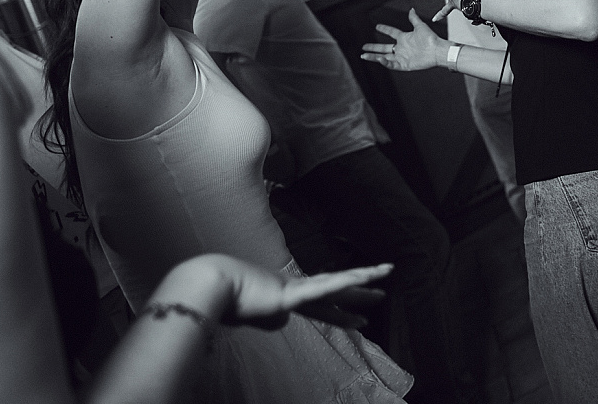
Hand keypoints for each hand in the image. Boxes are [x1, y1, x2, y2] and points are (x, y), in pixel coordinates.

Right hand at [184, 253, 390, 330]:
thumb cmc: (226, 300)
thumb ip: (270, 319)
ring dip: (363, 280)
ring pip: (338, 284)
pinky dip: (347, 281)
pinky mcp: (293, 293)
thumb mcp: (253, 317)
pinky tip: (365, 276)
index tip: (357, 315)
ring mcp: (297, 289)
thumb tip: (283, 321)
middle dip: (360, 294)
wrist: (212, 286)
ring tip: (386, 275)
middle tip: (382, 294)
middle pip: (336, 293)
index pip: (321, 305)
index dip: (340, 311)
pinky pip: (327, 287)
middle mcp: (296, 290)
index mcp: (286, 296)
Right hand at [362, 8, 447, 70]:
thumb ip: (414, 18)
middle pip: (384, 48)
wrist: (437, 50)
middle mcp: (401, 48)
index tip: (377, 26)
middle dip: (373, 47)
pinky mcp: (404, 65)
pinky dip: (384, 62)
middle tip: (363, 47)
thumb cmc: (431, 38)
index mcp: (404, 38)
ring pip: (384, 57)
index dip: (385, 29)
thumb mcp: (420, 26)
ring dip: (374, 56)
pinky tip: (378, 58)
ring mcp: (402, 57)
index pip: (391, 33)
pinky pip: (392, 64)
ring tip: (363, 55)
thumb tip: (411, 9)